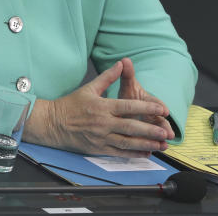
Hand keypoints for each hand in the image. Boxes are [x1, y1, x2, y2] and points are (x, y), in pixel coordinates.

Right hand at [23, 60, 170, 157]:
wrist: (52, 124)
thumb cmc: (71, 104)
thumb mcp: (89, 87)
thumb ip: (108, 77)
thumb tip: (121, 63)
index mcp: (103, 106)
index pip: (129, 106)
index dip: (147, 108)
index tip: (162, 109)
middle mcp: (103, 123)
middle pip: (131, 127)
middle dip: (150, 130)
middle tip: (165, 132)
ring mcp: (100, 138)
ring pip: (127, 143)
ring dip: (146, 145)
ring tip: (161, 146)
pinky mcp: (98, 149)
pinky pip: (119, 153)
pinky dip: (133, 154)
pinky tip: (146, 153)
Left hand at [118, 57, 175, 140]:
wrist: (130, 106)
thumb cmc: (130, 95)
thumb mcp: (128, 86)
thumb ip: (127, 74)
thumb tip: (125, 60)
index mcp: (148, 100)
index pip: (156, 103)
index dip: (160, 106)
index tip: (165, 110)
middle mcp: (152, 113)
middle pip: (160, 119)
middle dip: (164, 126)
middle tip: (169, 133)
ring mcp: (150, 124)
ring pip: (157, 131)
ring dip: (160, 138)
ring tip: (164, 146)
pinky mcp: (146, 133)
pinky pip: (149, 140)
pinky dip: (150, 146)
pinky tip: (151, 153)